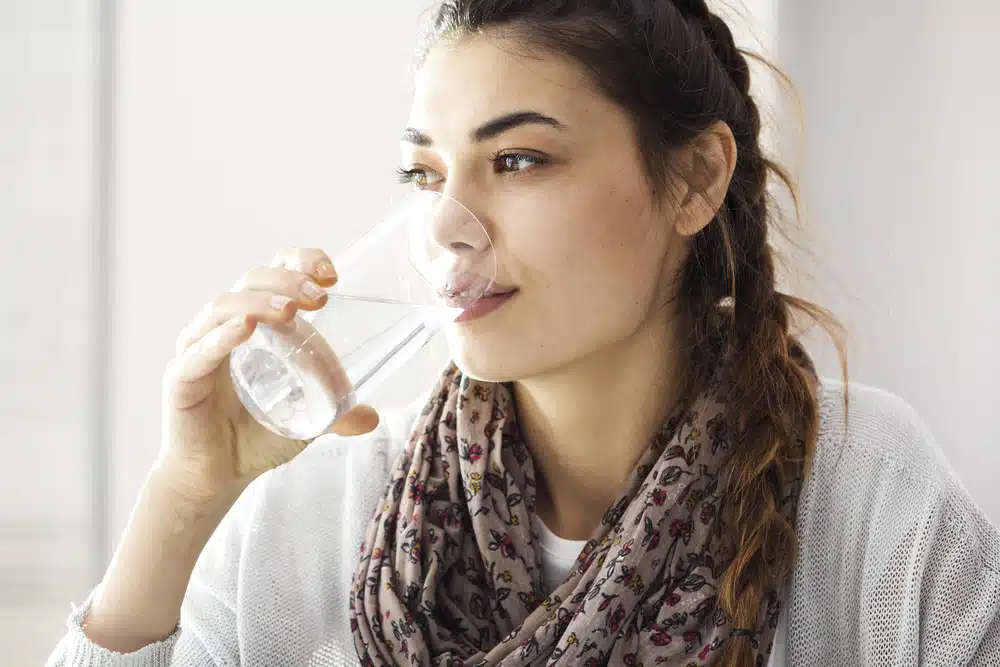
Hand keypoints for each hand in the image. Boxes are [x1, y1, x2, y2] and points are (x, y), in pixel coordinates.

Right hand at [158, 247, 378, 506]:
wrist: (216, 477)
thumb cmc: (254, 436)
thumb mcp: (308, 419)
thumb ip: (339, 414)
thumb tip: (373, 418)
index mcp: (255, 322)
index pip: (273, 272)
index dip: (300, 262)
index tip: (332, 275)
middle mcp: (224, 326)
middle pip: (250, 281)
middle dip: (287, 280)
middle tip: (318, 297)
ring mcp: (199, 348)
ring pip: (223, 307)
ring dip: (258, 301)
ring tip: (289, 309)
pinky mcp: (181, 378)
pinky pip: (199, 351)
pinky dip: (221, 336)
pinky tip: (244, 328)